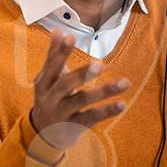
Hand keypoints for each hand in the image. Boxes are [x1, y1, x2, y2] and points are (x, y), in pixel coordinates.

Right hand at [30, 29, 129, 150]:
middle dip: (82, 74)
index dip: (60, 52)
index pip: (51, 65)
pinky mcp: (73, 127)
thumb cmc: (50, 99)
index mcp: (44, 83)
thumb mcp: (47, 79)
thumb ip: (53, 56)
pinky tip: (122, 104)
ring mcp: (61, 113)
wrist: (42, 135)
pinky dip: (106, 111)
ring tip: (124, 83)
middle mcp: (50, 98)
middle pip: (65, 84)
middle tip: (101, 64)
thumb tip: (58, 31)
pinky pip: (90, 118)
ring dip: (103, 91)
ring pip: (81, 101)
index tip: (71, 37)